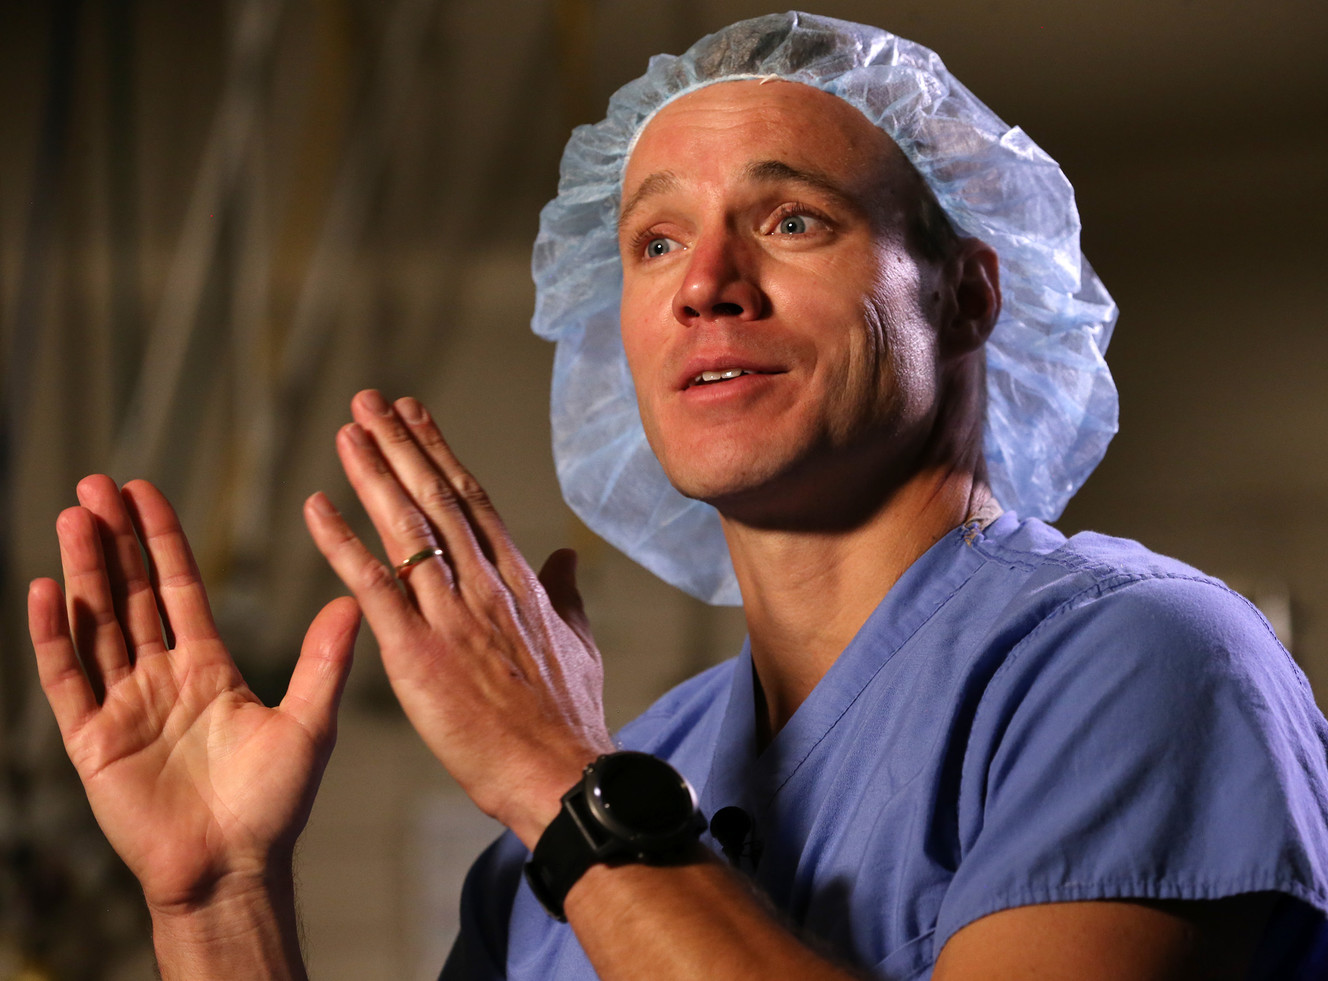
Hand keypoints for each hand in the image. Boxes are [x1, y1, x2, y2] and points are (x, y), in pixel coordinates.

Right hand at [27, 476, 358, 916]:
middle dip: (114, 540)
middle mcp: (161, 678)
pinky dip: (55, 635)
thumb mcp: (308, 722)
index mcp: (208, 669)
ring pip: (97, 624)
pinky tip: (47, 590)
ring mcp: (124, 706)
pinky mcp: (93, 741)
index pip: (177, 588)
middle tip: (97, 484)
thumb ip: (324, 660)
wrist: (236, 869)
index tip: (145, 492)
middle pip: (131, 594)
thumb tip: (353, 599)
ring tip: (74, 515)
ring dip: (84, 571)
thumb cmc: (274, 804)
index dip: (161, 540)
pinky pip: (68, 680)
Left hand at [304, 390, 613, 846]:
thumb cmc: (569, 716)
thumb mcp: (578, 642)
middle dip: (401, 444)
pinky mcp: (418, 651)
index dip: (439, 453)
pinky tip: (316, 505)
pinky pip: (372, 584)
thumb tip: (565, 554)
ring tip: (347, 428)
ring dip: (372, 472)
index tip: (415, 416)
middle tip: (370, 400)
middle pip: (436, 498)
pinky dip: (340, 542)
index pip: (472, 500)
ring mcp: (451, 614)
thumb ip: (567, 593)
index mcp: (519, 581)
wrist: (560, 770)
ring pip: (405, 527)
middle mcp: (484, 584)